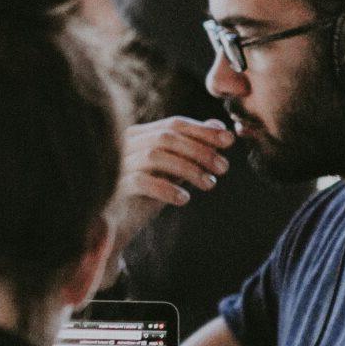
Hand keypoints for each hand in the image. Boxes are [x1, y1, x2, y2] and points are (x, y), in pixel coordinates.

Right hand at [111, 117, 235, 249]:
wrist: (117, 222)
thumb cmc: (146, 192)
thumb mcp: (173, 167)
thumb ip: (191, 146)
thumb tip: (218, 125)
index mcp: (140, 134)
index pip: (174, 123)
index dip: (203, 130)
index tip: (229, 140)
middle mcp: (126, 144)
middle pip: (167, 137)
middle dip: (200, 150)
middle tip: (223, 167)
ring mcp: (118, 164)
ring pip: (155, 156)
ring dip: (189, 168)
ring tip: (210, 184)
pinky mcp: (115, 187)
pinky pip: (142, 181)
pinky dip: (167, 188)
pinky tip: (184, 199)